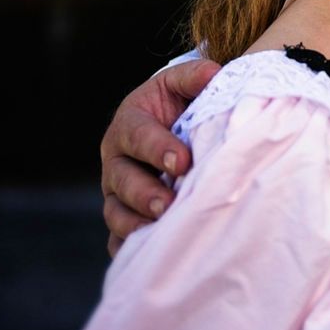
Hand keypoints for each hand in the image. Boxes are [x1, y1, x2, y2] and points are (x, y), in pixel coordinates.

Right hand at [99, 57, 220, 256]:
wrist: (171, 124)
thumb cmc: (179, 103)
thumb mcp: (183, 83)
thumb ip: (195, 76)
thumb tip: (214, 72)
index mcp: (129, 125)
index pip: (138, 136)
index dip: (158, 149)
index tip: (183, 161)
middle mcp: (116, 160)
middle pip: (121, 180)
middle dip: (144, 193)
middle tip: (168, 203)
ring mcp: (116, 192)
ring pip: (115, 212)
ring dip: (136, 223)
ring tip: (160, 230)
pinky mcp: (123, 215)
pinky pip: (118, 237)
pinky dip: (128, 248)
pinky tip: (147, 257)